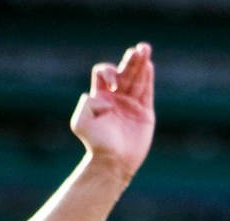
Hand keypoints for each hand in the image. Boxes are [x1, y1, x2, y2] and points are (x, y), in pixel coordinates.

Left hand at [70, 42, 154, 180]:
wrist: (112, 162)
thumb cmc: (95, 144)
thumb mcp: (81, 122)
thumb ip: (86, 104)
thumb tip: (105, 97)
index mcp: (100, 97)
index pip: (105, 73)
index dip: (109, 72)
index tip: (113, 86)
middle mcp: (116, 97)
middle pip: (124, 71)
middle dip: (131, 60)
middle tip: (139, 49)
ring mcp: (131, 104)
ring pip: (137, 79)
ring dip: (141, 64)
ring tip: (145, 49)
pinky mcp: (144, 113)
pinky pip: (147, 92)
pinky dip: (148, 78)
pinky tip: (149, 65)